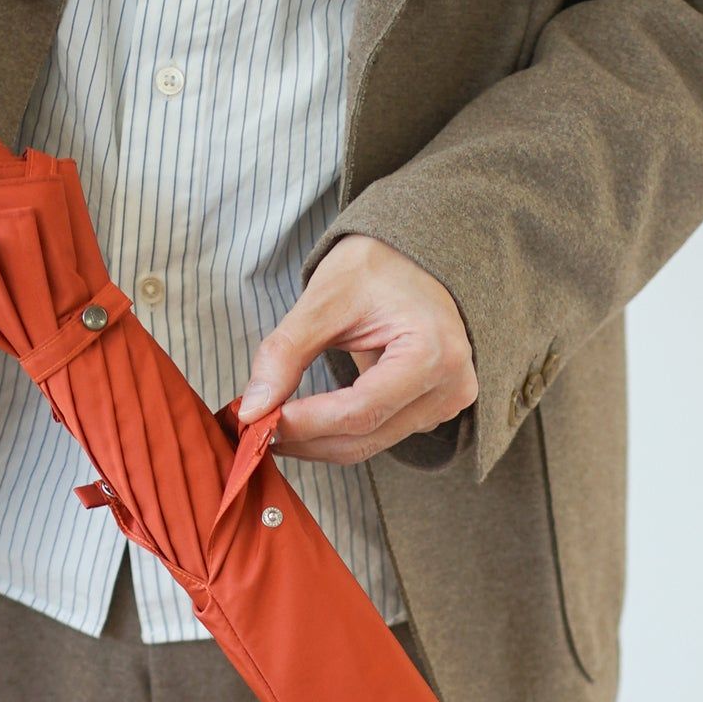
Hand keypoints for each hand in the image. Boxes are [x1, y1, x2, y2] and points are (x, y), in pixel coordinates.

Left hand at [236, 234, 477, 461]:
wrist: (412, 256)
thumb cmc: (375, 266)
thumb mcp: (324, 300)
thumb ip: (286, 354)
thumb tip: (253, 411)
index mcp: (433, 352)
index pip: (360, 411)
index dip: (306, 424)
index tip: (259, 422)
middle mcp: (450, 386)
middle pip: (364, 437)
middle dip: (305, 440)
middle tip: (257, 430)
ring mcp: (447, 403)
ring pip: (369, 444)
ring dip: (317, 441)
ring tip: (277, 423)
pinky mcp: (435, 410)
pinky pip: (380, 434)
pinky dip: (338, 433)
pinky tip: (310, 419)